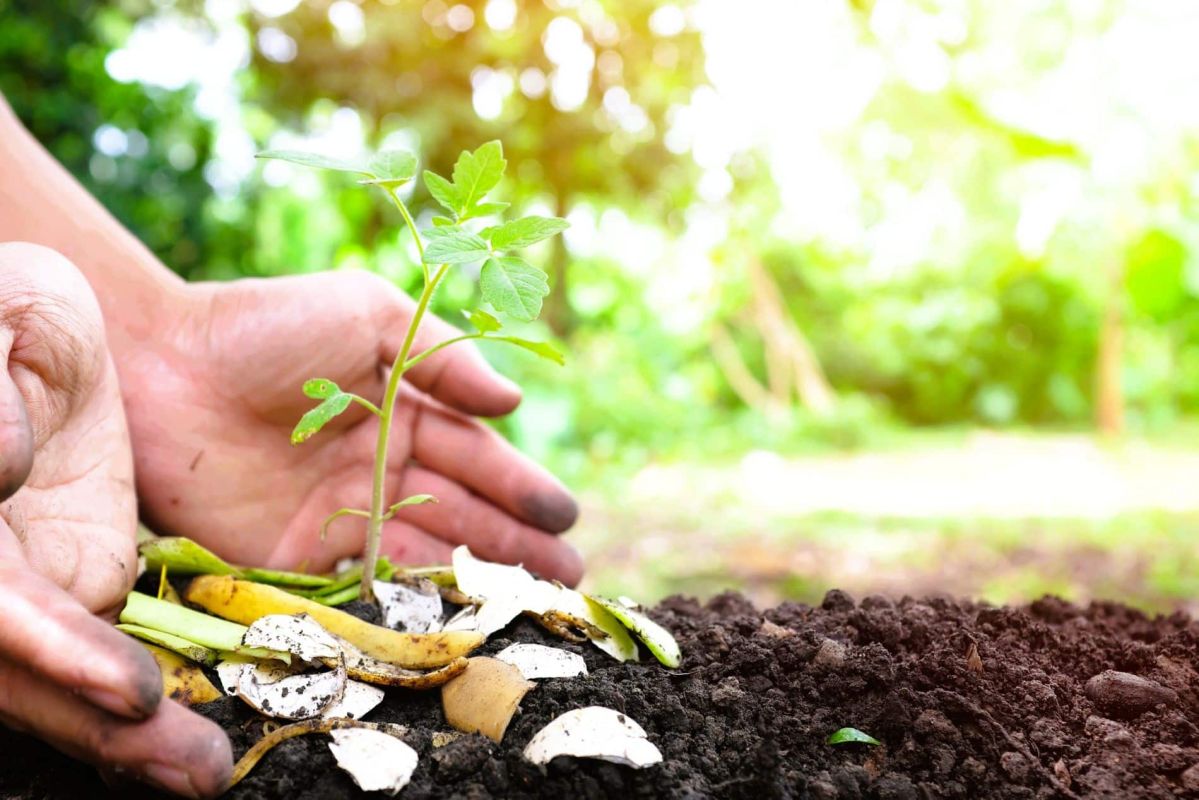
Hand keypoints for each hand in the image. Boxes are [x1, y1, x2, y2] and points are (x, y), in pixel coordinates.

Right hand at [0, 243, 230, 796]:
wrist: (31, 339)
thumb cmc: (3, 318)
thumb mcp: (0, 327)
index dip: (52, 647)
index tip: (128, 687)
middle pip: (31, 672)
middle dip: (107, 729)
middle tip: (194, 771)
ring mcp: (38, 590)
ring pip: (75, 680)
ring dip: (138, 737)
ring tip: (207, 773)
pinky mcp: (84, 586)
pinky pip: (118, 651)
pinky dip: (156, 698)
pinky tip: (211, 729)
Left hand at [120, 270, 581, 581]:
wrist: (156, 368)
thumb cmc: (263, 326)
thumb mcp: (365, 313)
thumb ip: (442, 355)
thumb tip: (515, 406)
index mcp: (401, 409)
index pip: (476, 456)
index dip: (522, 487)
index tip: (565, 517)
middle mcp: (380, 466)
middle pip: (463, 512)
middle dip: (517, 545)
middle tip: (569, 577)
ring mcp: (341, 514)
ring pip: (426, 551)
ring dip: (480, 577)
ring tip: (536, 602)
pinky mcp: (297, 555)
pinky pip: (367, 583)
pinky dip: (414, 600)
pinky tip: (459, 617)